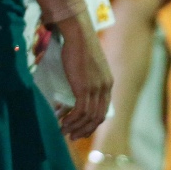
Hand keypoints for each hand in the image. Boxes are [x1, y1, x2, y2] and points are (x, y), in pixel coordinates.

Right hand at [50, 10, 111, 139]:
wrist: (78, 34)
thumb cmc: (79, 44)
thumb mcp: (88, 63)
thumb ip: (88, 75)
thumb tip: (78, 83)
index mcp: (108, 83)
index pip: (103, 110)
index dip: (92, 122)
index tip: (81, 128)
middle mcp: (105, 88)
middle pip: (97, 117)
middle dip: (85, 129)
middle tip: (73, 136)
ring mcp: (95, 89)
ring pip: (88, 117)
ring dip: (76, 127)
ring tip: (64, 132)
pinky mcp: (84, 88)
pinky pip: (80, 111)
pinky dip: (72, 120)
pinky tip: (62, 123)